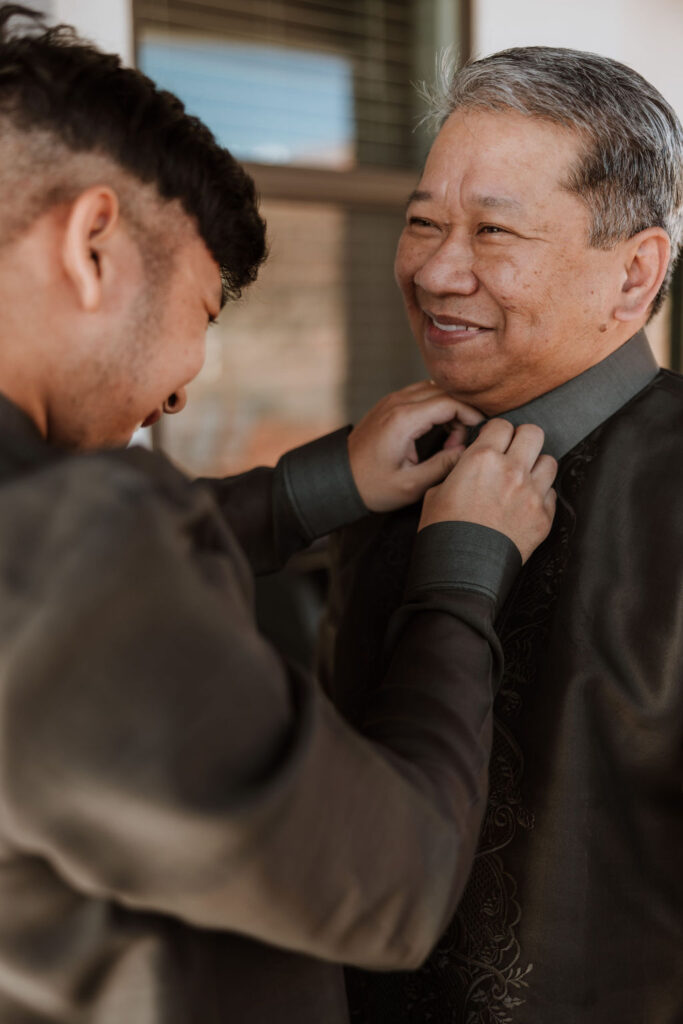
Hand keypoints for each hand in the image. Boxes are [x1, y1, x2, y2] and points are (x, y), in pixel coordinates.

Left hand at [348, 381, 483, 512]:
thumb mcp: (412, 485)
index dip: (471, 415)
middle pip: (444, 392)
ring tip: (448, 440)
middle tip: (459, 444)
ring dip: (448, 409)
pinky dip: (435, 407)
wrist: (339, 480)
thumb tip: (468, 452)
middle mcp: (397, 403)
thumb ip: (444, 466)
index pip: (450, 402)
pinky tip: (435, 432)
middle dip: (461, 413)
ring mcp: (391, 400)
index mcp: (404, 420)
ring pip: (433, 390)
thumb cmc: (372, 486)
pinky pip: (420, 394)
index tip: (479, 434)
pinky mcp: (388, 404)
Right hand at [419, 419, 556, 562]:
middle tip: (512, 453)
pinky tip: (524, 505)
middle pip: (533, 433)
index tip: (492, 442)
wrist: (461, 571)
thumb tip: (469, 462)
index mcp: (481, 458)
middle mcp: (511, 470)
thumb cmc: (442, 532)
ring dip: (536, 467)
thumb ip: (459, 469)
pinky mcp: (544, 517)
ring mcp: (532, 494)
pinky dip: (540, 496)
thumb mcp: (437, 491)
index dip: (495, 432)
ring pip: (549, 461)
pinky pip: (551, 493)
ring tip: (522, 480)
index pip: (501, 425)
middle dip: (522, 440)